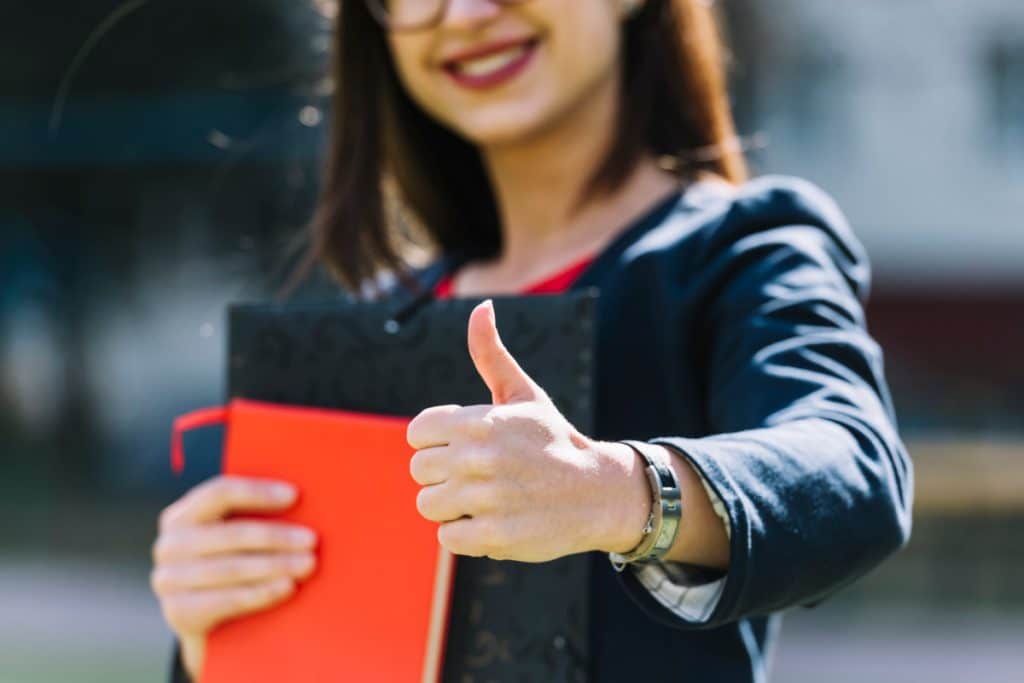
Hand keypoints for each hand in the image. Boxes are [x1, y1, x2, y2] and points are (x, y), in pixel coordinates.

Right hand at [151, 476, 317, 680]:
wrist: (210, 626)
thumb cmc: (231, 566)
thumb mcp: (232, 540)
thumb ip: (252, 517)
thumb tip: (296, 499)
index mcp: (182, 516)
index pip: (219, 493)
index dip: (257, 492)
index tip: (294, 495)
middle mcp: (170, 545)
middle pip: (231, 534)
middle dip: (276, 536)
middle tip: (311, 540)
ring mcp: (170, 580)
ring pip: (232, 568)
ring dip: (275, 565)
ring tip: (307, 564)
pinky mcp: (179, 612)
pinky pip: (227, 599)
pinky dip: (261, 592)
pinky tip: (287, 587)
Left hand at [407, 300, 648, 562]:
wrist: (598, 493)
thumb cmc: (553, 440)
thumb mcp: (524, 394)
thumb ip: (491, 354)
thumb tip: (481, 305)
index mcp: (480, 420)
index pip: (417, 432)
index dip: (437, 441)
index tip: (465, 447)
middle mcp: (480, 457)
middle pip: (420, 470)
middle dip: (444, 474)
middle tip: (479, 476)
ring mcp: (487, 498)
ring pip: (428, 504)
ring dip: (452, 506)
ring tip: (484, 499)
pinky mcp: (495, 535)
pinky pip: (447, 537)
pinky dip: (465, 534)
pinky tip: (492, 521)